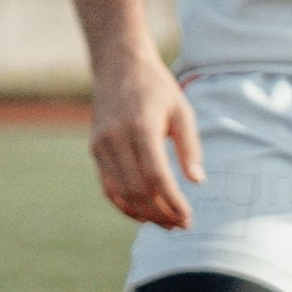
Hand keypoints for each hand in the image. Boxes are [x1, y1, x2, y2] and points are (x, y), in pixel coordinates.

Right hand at [87, 51, 205, 227]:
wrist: (119, 66)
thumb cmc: (156, 88)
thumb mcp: (182, 111)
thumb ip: (190, 147)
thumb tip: (197, 181)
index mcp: (140, 127)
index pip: (156, 176)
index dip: (172, 201)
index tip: (187, 217)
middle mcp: (116, 139)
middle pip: (138, 189)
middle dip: (160, 212)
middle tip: (180, 225)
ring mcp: (101, 145)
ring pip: (120, 192)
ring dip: (143, 213)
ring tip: (164, 223)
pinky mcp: (95, 150)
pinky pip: (107, 186)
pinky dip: (123, 205)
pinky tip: (141, 214)